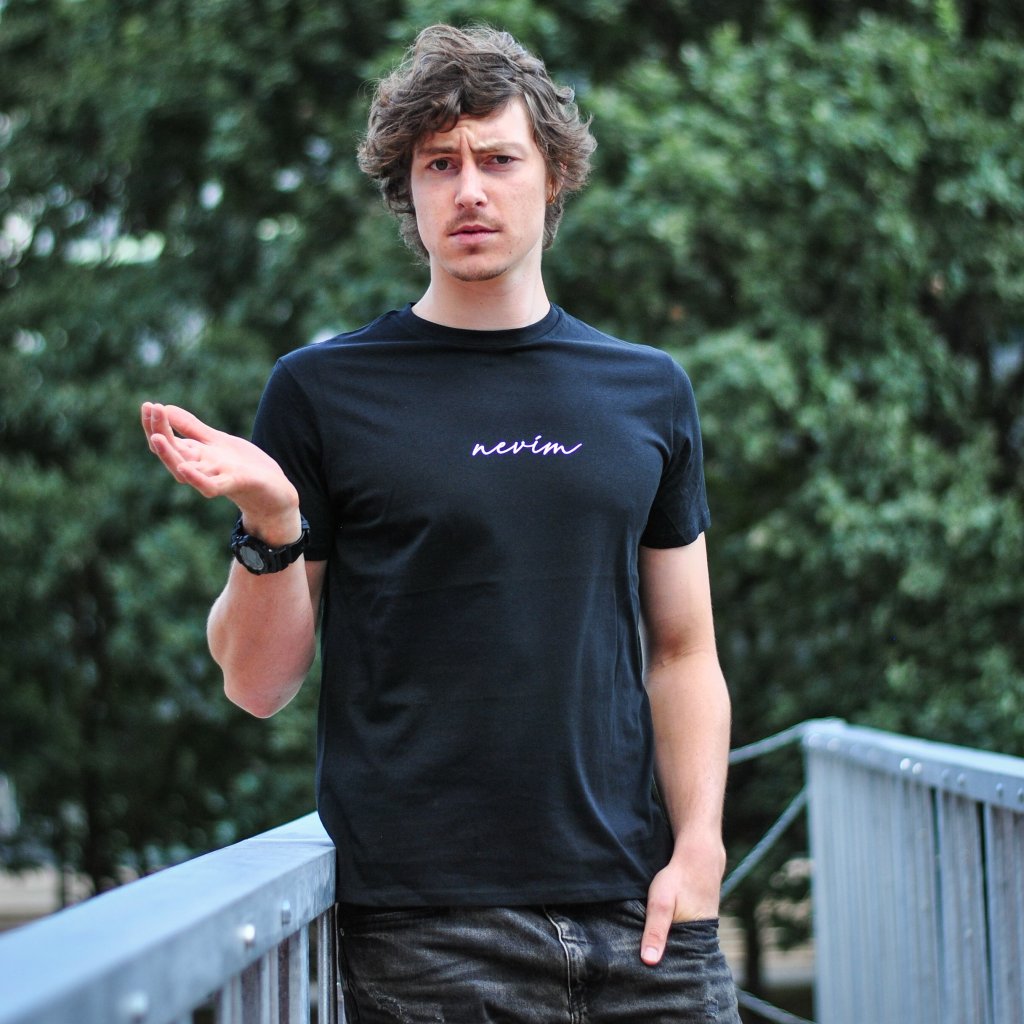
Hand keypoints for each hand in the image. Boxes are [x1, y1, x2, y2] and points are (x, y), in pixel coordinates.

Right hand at [141, 402, 299, 540]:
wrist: (274, 490)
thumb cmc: (243, 466)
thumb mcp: (216, 440)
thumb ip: (192, 428)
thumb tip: (165, 408)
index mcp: (195, 455)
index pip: (167, 440)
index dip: (155, 424)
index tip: (147, 404)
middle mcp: (199, 467)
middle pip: (171, 452)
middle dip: (159, 431)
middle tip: (150, 409)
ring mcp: (214, 477)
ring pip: (184, 470)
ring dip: (169, 455)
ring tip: (156, 437)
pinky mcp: (232, 485)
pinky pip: (209, 486)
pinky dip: (196, 478)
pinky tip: (184, 468)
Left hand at [640, 837, 724, 965]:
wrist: (699, 856)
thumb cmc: (678, 879)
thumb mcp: (661, 904)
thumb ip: (655, 931)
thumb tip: (649, 962)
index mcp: (695, 943)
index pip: (678, 969)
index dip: (662, 975)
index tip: (643, 980)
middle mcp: (702, 941)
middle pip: (679, 959)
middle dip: (663, 964)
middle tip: (640, 972)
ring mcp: (701, 931)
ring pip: (680, 946)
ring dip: (666, 949)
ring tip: (645, 956)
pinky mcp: (697, 922)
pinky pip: (682, 935)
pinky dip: (670, 937)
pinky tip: (655, 937)